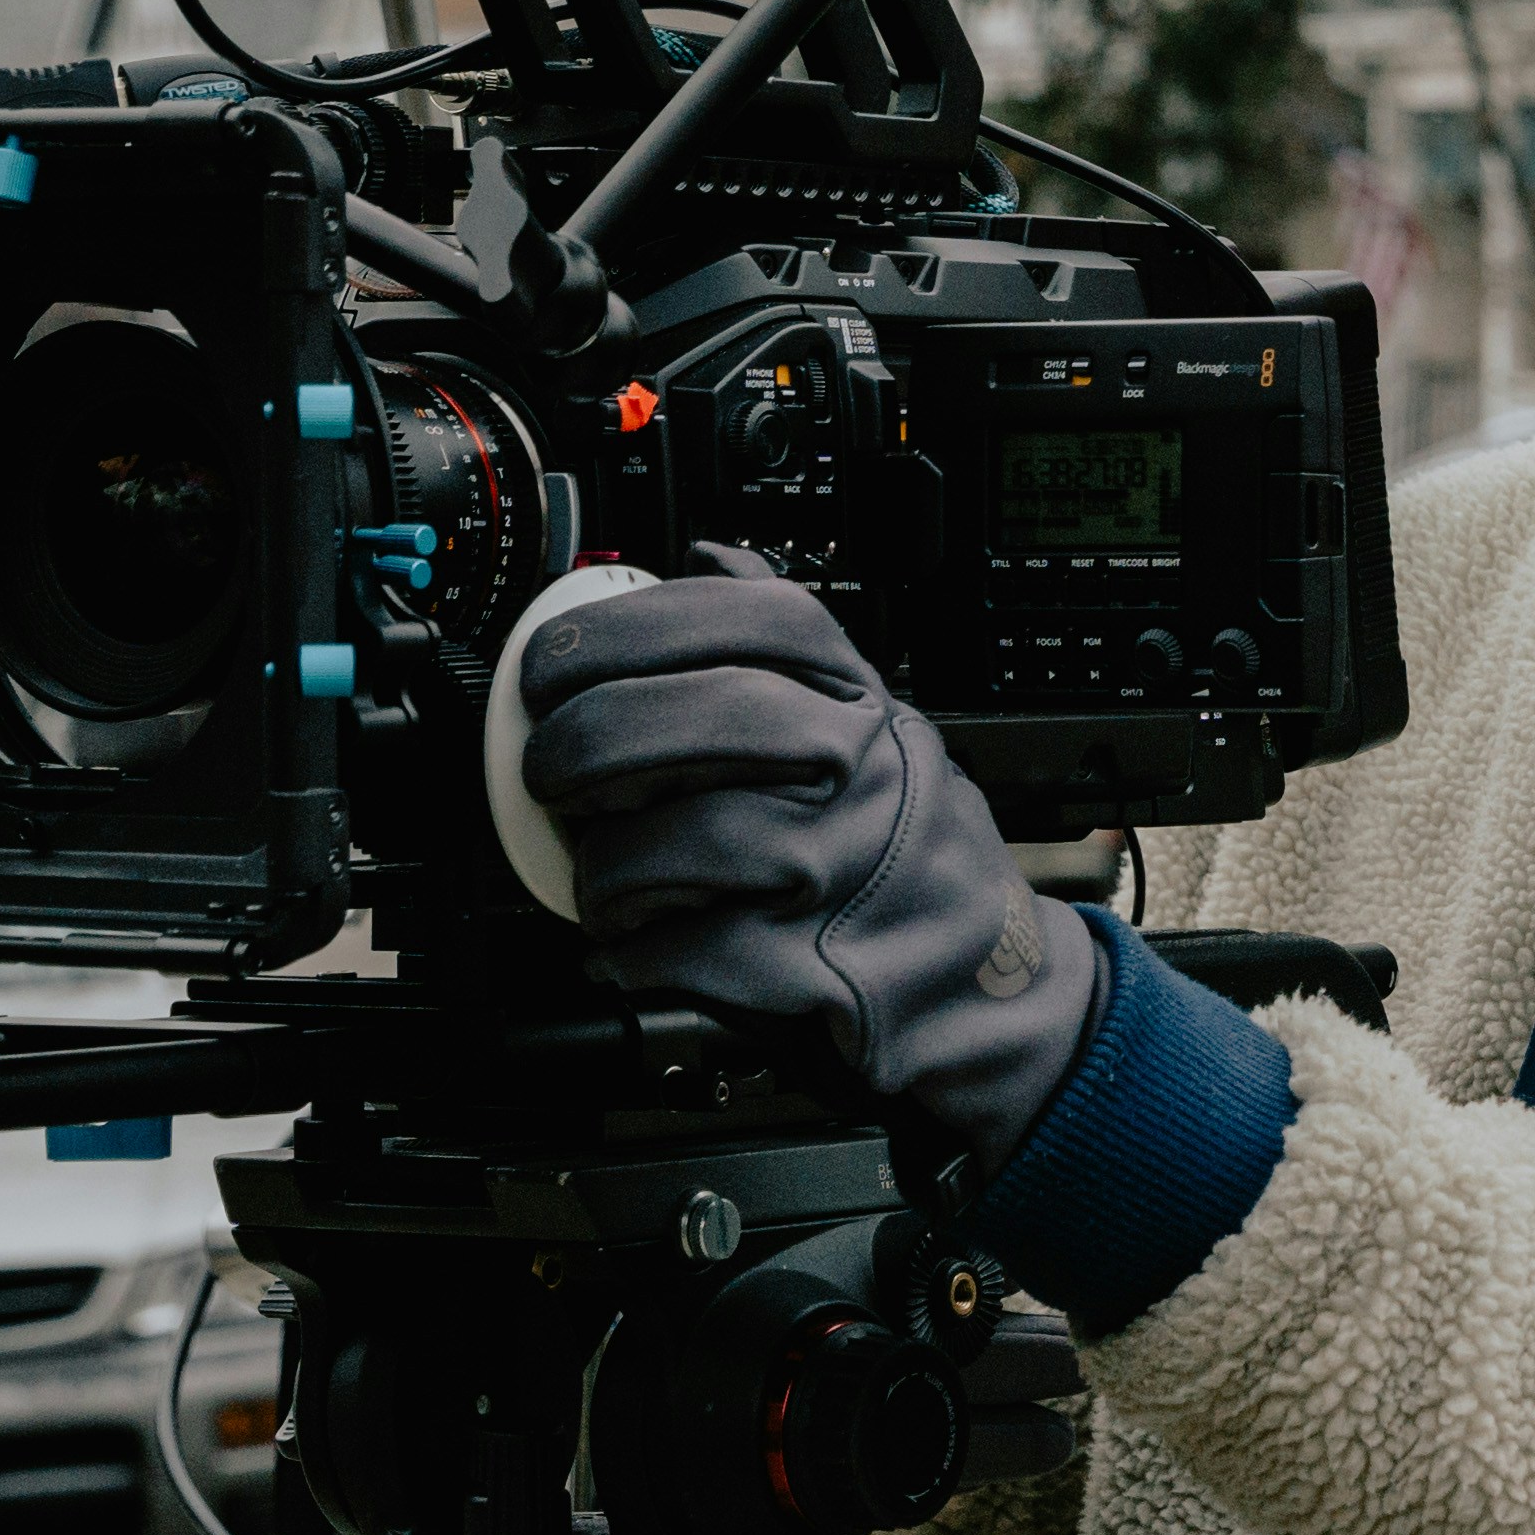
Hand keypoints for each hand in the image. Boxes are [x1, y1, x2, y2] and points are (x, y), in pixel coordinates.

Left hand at [507, 568, 1100, 1178]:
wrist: (986, 977)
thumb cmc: (902, 845)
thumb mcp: (871, 723)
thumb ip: (789, 652)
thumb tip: (707, 557)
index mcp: (856, 698)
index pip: (743, 616)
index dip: (626, 627)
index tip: (555, 659)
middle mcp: (854, 769)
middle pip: (682, 719)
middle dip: (578, 744)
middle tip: (548, 771)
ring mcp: (832, 865)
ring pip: (656, 844)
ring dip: (598, 867)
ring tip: (604, 876)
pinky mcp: (806, 964)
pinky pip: (668, 949)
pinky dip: (627, 952)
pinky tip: (636, 943)